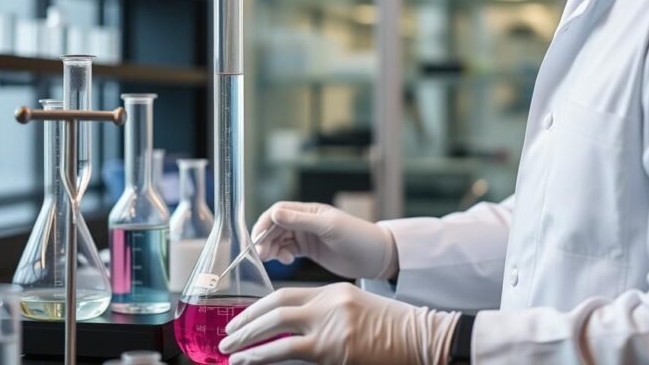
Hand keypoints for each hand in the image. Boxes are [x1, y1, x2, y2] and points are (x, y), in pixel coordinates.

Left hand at [219, 283, 458, 364]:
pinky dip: (262, 355)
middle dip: (246, 321)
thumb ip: (325, 313)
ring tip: (229, 350)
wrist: (421, 337)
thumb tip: (290, 329)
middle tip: (226, 334)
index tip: (241, 318)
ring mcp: (330, 325)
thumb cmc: (391, 330)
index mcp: (332, 290)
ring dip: (247, 339)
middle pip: (275, 307)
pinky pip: (287, 351)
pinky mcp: (333, 349)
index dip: (259, 307)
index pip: (285, 294)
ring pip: (276, 327)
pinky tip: (247, 360)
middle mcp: (328, 303)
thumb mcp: (355, 310)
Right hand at [253, 201, 397, 279]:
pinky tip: (286, 261)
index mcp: (310, 210)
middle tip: (262, 255)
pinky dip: (281, 255)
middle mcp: (305, 221)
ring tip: (272, 259)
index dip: (265, 223)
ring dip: (272, 248)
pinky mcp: (309, 250)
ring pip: (279, 239)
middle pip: (275, 226)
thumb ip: (301, 221)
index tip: (258, 238)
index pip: (279, 211)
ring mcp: (307, 236)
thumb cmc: (357, 237)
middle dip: (265, 238)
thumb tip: (274, 213)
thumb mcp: (329, 228)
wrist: (376, 257)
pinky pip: (287, 250)